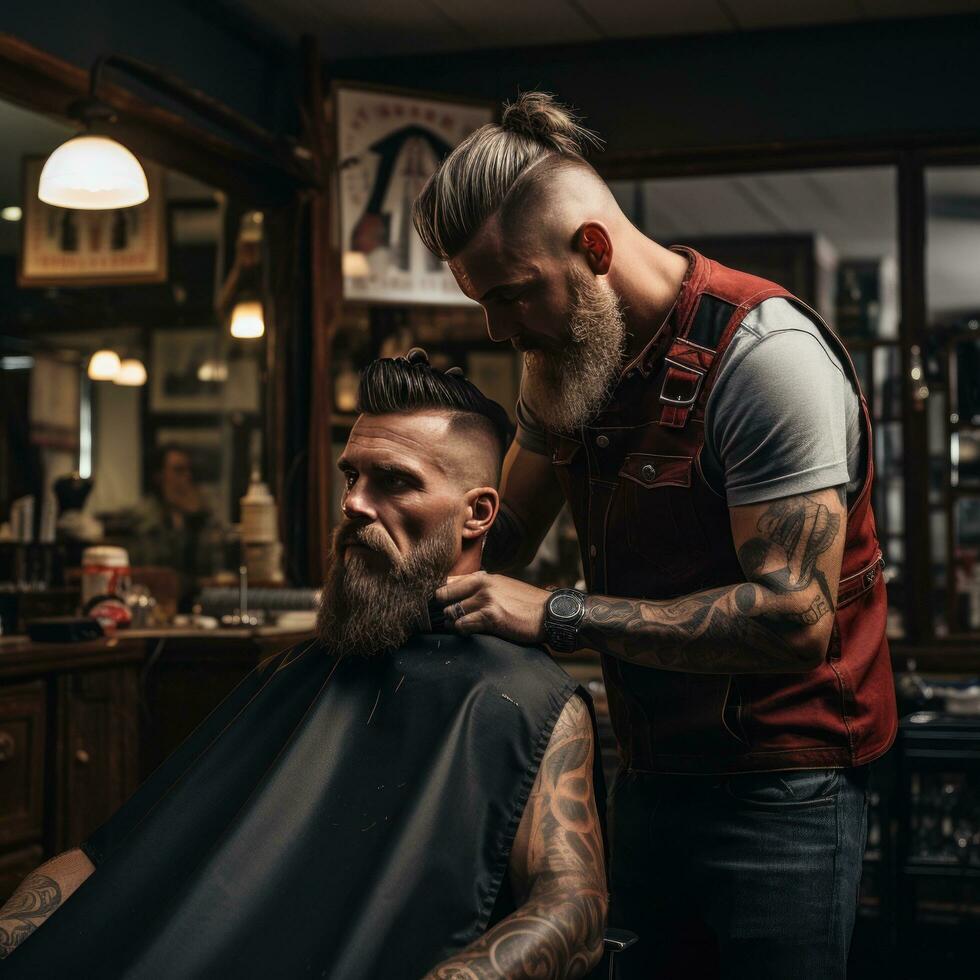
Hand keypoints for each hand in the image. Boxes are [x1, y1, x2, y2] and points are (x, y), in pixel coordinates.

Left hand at [434, 572, 549, 644]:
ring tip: (461, 627)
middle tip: (448, 620)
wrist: (549, 614)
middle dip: (443, 610)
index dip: (442, 596)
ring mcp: (486, 599)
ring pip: (451, 612)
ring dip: (452, 623)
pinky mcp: (491, 616)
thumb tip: (457, 592)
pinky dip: (462, 631)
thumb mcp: (502, 586)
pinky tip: (470, 632)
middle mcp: (482, 584)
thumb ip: (480, 587)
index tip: (442, 606)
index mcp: (483, 576)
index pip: (448, 582)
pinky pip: (462, 625)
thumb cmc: (525, 603)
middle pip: (443, 596)